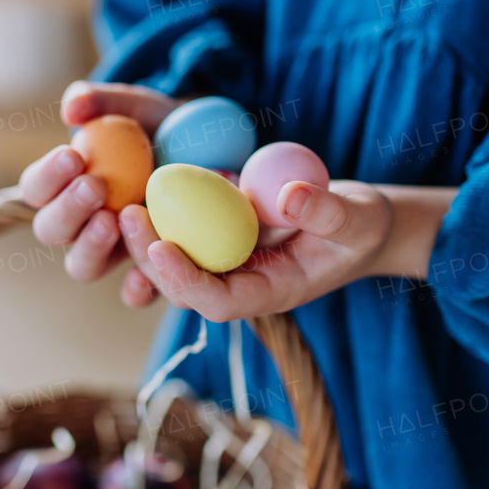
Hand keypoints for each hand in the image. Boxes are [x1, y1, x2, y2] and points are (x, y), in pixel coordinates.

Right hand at [19, 82, 178, 304]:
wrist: (212, 153)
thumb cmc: (161, 127)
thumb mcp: (137, 106)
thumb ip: (102, 101)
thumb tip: (70, 107)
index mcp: (65, 185)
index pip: (36, 188)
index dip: (48, 176)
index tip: (73, 156)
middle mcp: (79, 223)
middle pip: (50, 231)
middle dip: (68, 210)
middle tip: (96, 187)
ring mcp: (111, 251)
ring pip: (81, 266)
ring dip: (90, 246)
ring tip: (113, 220)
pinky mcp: (148, 272)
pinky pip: (134, 293)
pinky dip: (136, 289)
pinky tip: (145, 276)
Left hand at [115, 181, 457, 320]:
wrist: (360, 223)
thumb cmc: (363, 225)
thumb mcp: (357, 215)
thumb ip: (326, 210)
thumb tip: (288, 195)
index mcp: (270, 292)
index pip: (218, 301)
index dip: (186, 279)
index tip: (162, 246)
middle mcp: (240, 285)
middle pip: (182, 285)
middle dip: (150, 256)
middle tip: (129, 213)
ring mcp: (226, 264)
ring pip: (174, 260)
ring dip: (146, 236)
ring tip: (125, 199)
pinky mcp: (219, 239)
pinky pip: (183, 233)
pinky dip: (162, 215)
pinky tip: (139, 186)